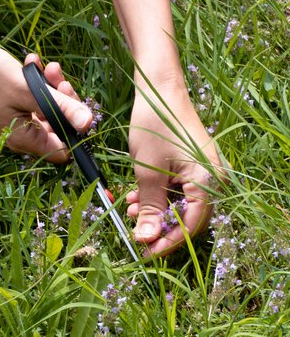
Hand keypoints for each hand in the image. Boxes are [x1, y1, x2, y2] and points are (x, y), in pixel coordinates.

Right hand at [0, 45, 92, 162]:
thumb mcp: (31, 90)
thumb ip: (62, 106)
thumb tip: (89, 123)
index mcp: (23, 140)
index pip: (62, 150)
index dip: (74, 130)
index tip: (76, 105)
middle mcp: (19, 137)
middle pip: (56, 126)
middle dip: (62, 100)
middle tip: (58, 77)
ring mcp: (14, 122)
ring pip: (46, 110)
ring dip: (50, 87)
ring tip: (46, 66)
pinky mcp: (10, 109)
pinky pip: (33, 101)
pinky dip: (37, 84)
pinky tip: (32, 64)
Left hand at [125, 78, 221, 255]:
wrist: (159, 89)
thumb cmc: (155, 125)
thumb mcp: (147, 171)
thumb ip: (149, 207)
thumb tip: (145, 239)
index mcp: (208, 181)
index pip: (192, 225)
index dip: (168, 242)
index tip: (145, 252)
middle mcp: (213, 179)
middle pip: (188, 218)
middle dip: (158, 226)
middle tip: (133, 232)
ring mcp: (203, 172)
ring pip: (179, 205)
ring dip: (153, 210)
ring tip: (127, 208)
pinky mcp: (191, 166)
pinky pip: (177, 190)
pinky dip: (156, 196)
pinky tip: (133, 195)